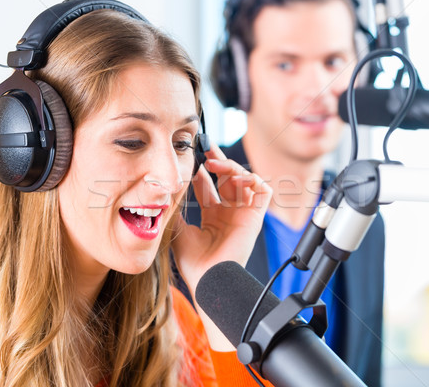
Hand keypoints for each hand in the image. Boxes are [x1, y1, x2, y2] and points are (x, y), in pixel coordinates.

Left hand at [172, 143, 271, 297]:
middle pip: (227, 180)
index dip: (201, 172)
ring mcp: (242, 215)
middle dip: (218, 162)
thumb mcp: (178, 231)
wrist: (209, 280)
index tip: (191, 161)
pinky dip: (254, 180)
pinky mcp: (255, 217)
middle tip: (207, 148)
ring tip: (215, 164)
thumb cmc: (194, 264)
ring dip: (232, 168)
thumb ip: (175, 211)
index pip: (209, 187)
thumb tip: (165, 192)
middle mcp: (228, 214)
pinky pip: (263, 192)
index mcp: (212, 217)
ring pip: (244, 181)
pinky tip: (237, 177)